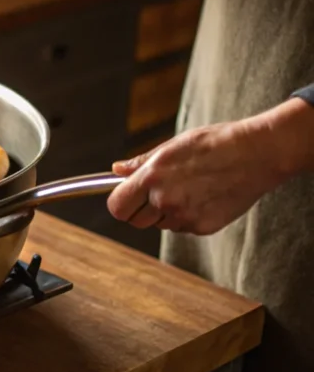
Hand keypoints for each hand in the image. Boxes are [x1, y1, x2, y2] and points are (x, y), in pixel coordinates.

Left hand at [107, 99, 313, 234]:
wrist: (256, 154)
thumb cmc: (213, 144)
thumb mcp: (172, 147)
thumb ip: (141, 163)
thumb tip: (115, 170)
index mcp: (153, 177)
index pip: (117, 207)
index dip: (119, 204)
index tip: (126, 199)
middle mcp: (165, 200)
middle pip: (135, 221)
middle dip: (140, 211)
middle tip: (155, 194)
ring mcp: (185, 216)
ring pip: (160, 224)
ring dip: (166, 213)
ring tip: (188, 189)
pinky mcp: (204, 226)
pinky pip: (183, 227)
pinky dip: (188, 216)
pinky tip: (204, 197)